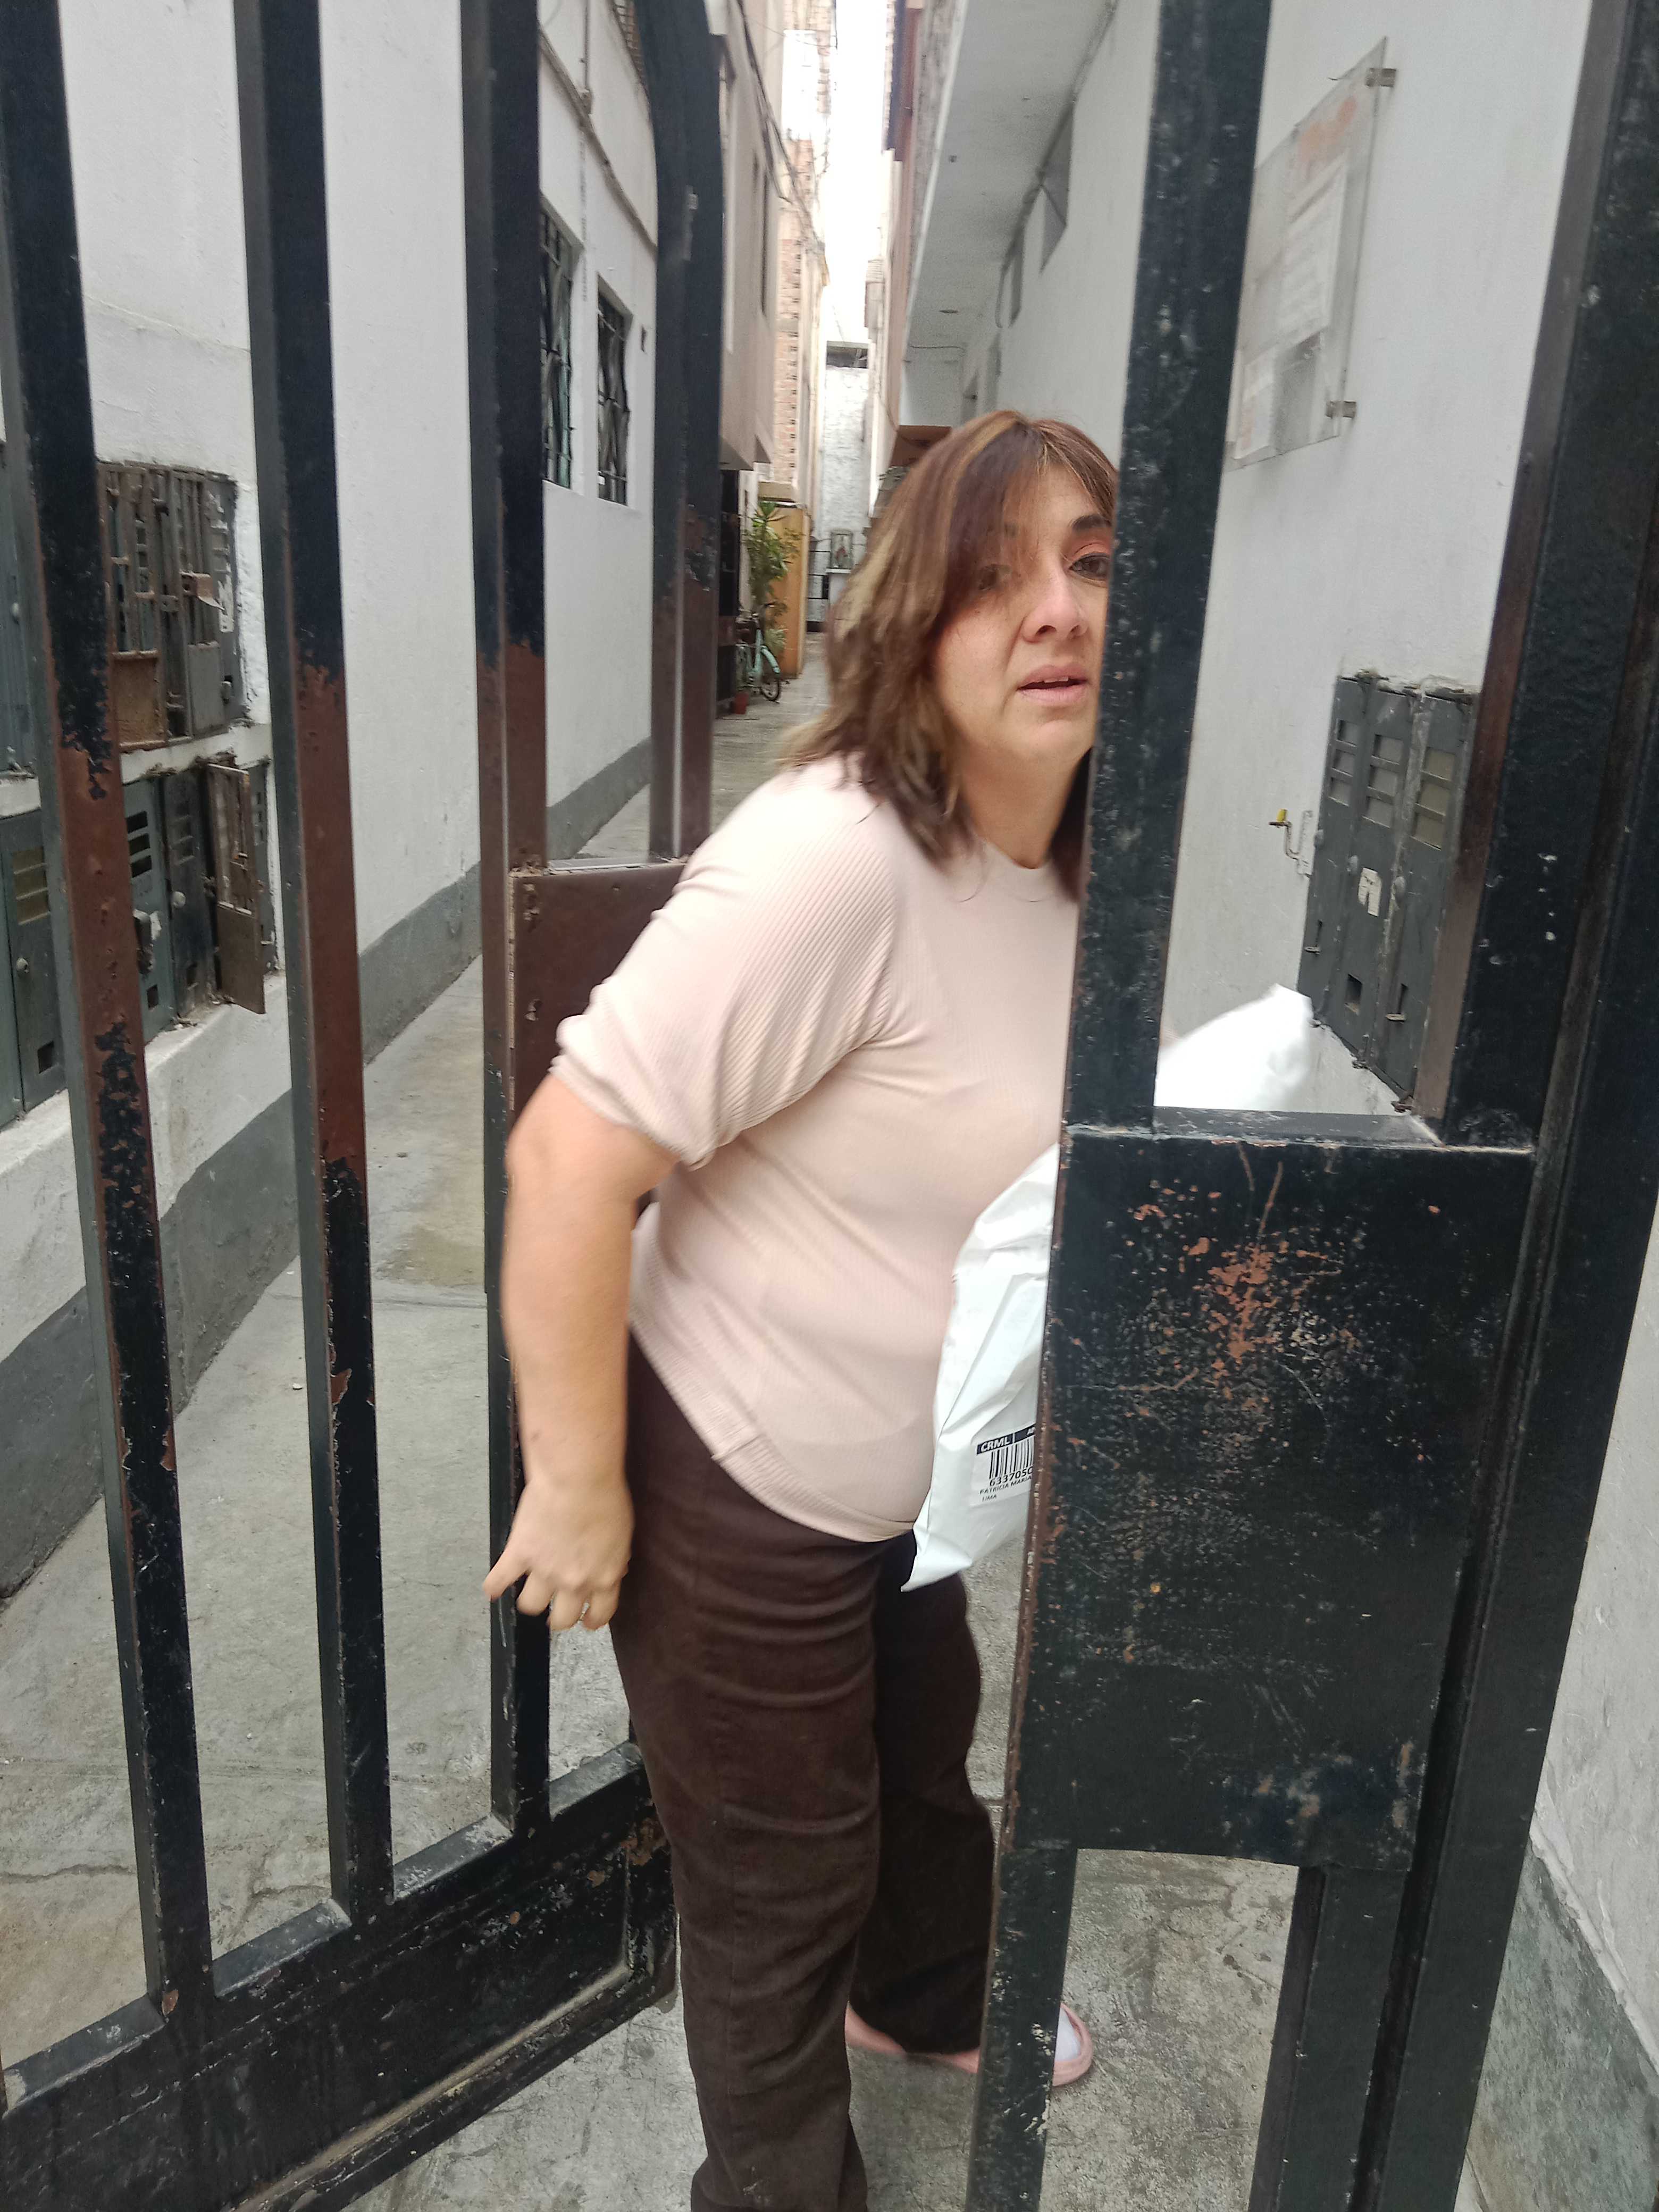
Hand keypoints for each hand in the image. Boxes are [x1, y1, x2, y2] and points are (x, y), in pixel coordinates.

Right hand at [483, 1473, 633, 1631]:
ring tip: (528, 1593)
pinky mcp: (519, 1555)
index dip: (591, 1621)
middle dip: (559, 1617)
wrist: (578, 1478)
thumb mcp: (623, 1535)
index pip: (599, 1614)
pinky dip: (494, 1587)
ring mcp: (544, 1571)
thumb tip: (613, 1571)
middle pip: (562, 1618)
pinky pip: (500, 1580)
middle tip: (555, 1610)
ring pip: (531, 1605)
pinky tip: (492, 1590)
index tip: (586, 1621)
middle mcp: (574, 1582)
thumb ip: (615, 1559)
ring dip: (531, 1602)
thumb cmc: (606, 1497)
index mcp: (604, 1577)